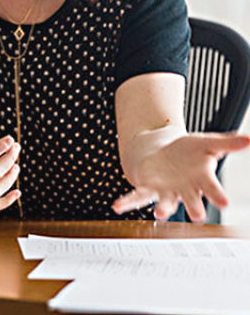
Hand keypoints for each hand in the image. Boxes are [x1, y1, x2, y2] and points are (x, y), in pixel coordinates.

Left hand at [113, 132, 249, 221]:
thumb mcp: (207, 143)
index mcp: (202, 180)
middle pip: (191, 202)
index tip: (224, 201)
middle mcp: (185, 190)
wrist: (165, 154)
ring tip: (160, 213)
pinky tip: (117, 206)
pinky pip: (137, 197)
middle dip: (194, 208)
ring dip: (163, 209)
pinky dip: (127, 202)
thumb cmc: (188, 152)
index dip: (217, 195)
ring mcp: (166, 192)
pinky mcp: (149, 189)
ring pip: (165, 203)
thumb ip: (227, 143)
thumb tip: (249, 139)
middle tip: (198, 214)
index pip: (212, 189)